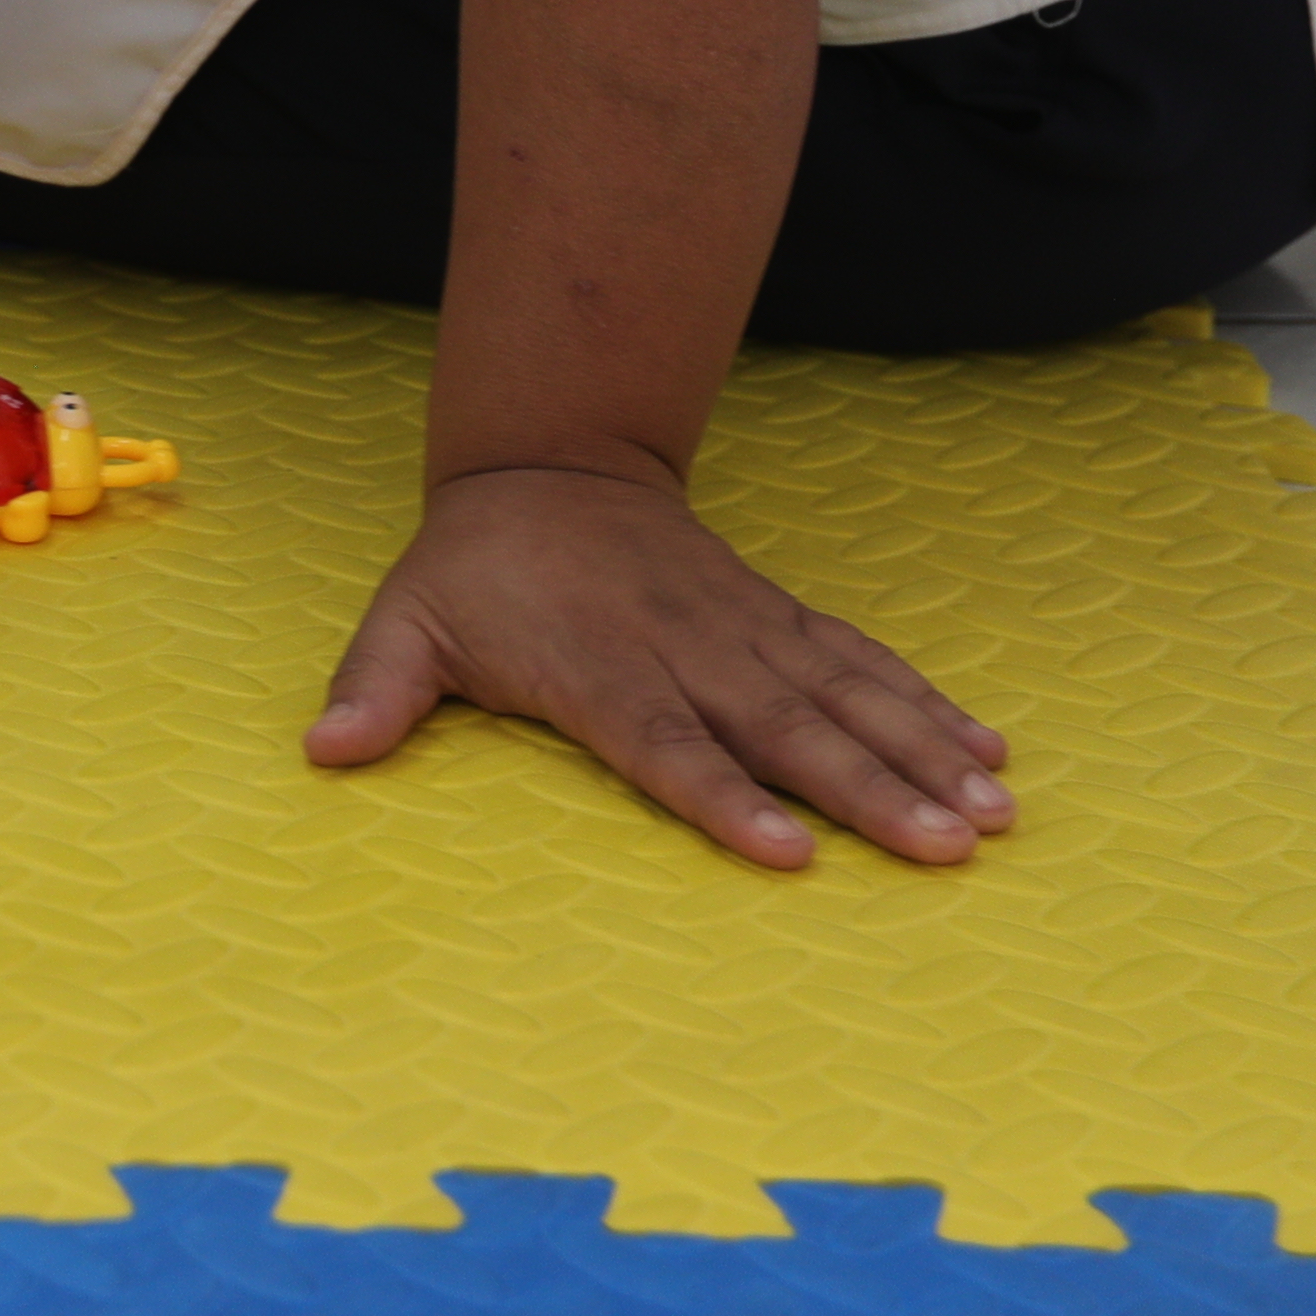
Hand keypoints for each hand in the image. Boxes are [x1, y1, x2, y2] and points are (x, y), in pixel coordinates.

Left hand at [302, 461, 1012, 869]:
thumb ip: (377, 689)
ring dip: (923, 753)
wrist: (549, 464)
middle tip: (946, 846)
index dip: (724, 799)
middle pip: (785, 731)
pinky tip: (985, 748)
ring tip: (992, 811)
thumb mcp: (408, 620)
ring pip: (844, 697)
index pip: (668, 744)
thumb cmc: (477, 568)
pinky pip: (861, 662)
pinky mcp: (776, 619)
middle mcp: (686, 651)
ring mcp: (743, 632)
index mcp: (600, 667)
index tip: (787, 851)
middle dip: (870, 791)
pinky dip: (924, 704)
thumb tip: (323, 751)